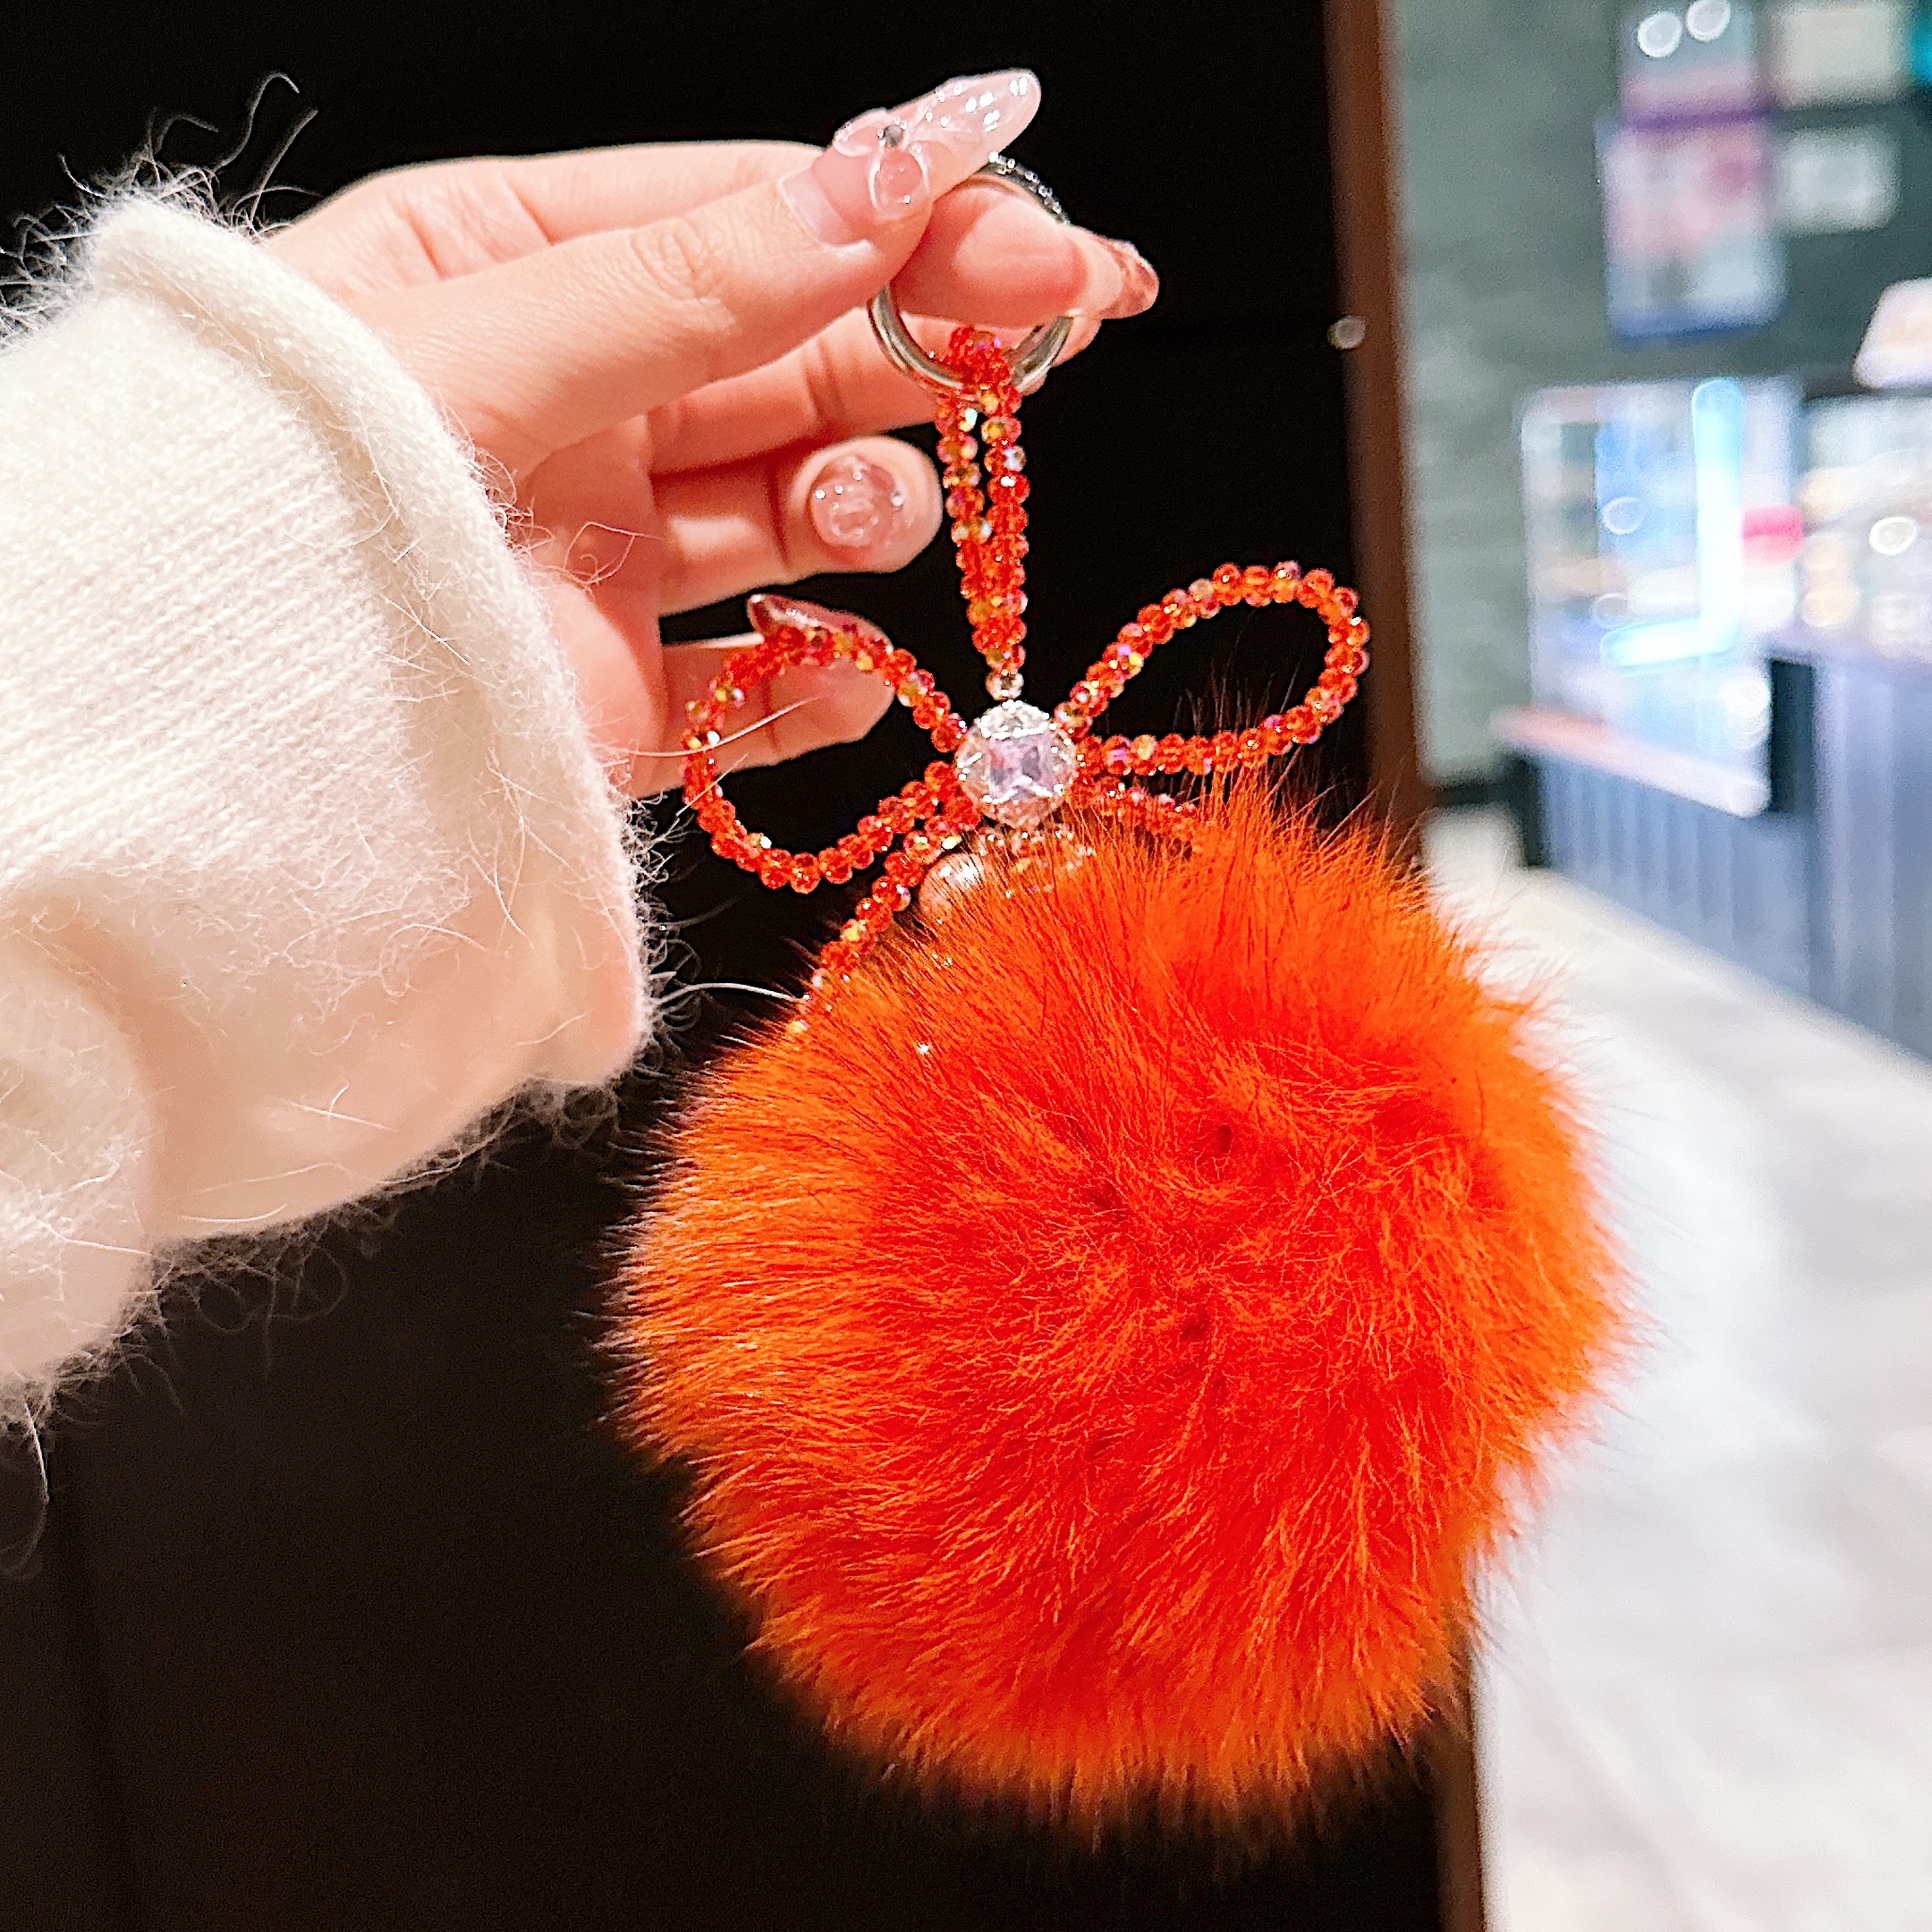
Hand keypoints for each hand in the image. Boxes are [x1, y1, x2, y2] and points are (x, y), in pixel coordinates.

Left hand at [268, 71, 1156, 795]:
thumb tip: (886, 188)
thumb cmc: (272, 497)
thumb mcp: (480, 345)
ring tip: (863, 521)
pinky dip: (817, 679)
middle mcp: (569, 414)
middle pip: (792, 362)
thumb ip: (690, 281)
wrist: (188, 740)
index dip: (907, 225)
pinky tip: (832, 659)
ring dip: (865, 510)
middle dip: (924, 351)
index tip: (1042, 240)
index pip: (747, 222)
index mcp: (509, 276)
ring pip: (792, 514)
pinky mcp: (612, 702)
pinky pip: (757, 682)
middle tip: (1051, 338)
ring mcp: (597, 561)